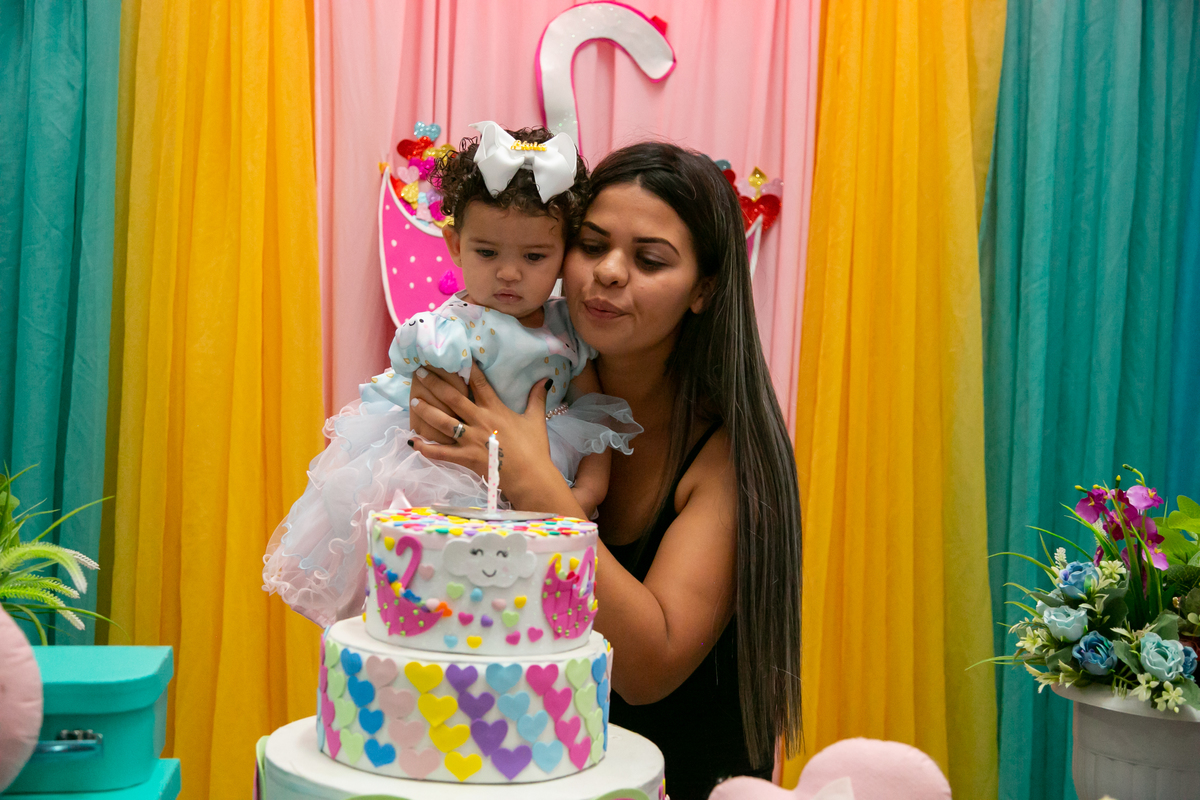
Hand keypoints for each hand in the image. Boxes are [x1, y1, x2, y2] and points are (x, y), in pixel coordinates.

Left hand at [409, 364, 555, 494]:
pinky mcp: (465, 458)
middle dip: (435, 383)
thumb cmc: (534, 449)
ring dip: (427, 410)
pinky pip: (441, 453)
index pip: (479, 383)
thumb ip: (537, 398)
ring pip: (443, 421)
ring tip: (413, 400)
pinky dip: (425, 448)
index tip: (453, 355)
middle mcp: (480, 421)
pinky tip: (412, 441)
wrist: (531, 477)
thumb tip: (546, 379)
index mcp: (496, 410)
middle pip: (453, 398)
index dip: (466, 368)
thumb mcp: (536, 420)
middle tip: (420, 372)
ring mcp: (471, 440)